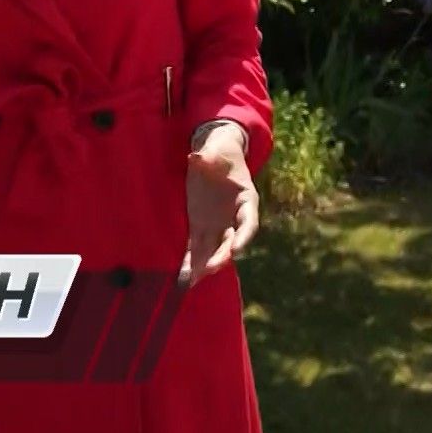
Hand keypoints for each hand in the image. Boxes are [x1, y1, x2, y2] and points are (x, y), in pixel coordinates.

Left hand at [178, 127, 258, 287]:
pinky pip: (196, 246)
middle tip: (210, 268)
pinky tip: (183, 276)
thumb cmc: (220, 153)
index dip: (243, 237)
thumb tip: (197, 157)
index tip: (236, 250)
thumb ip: (208, 157)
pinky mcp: (200, 226)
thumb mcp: (216, 151)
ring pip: (212, 249)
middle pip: (230, 241)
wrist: (216, 156)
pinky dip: (190, 261)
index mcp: (246, 199)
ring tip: (192, 281)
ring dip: (204, 265)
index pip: (248, 222)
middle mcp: (233, 217)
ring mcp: (217, 224)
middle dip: (221, 256)